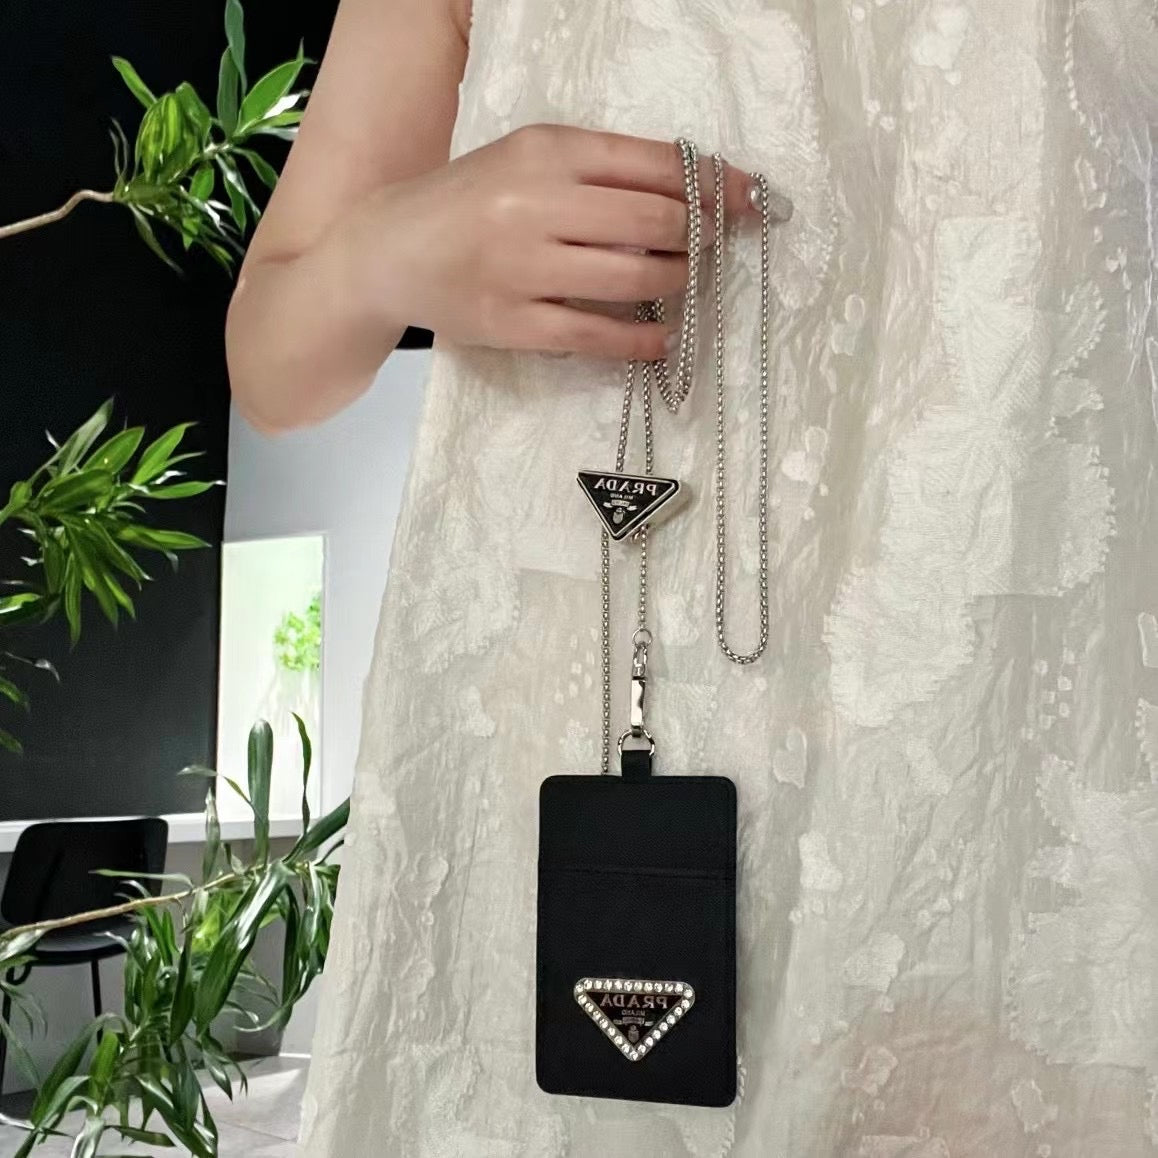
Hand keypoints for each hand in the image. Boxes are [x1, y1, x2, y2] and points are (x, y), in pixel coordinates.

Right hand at [346, 123, 765, 361]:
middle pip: (654, 222)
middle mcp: (536, 203)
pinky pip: (599, 336)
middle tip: (718, 247)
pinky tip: (665, 340)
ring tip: (686, 283)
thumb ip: (600, 169)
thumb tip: (693, 191)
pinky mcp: (514, 323)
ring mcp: (523, 268)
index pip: (652, 164)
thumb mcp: (528, 161)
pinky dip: (644, 340)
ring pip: (634, 278)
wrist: (388, 250)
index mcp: (546, 150)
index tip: (751, 199)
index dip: (713, 184)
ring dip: (678, 283)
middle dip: (702, 236)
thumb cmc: (469, 202)